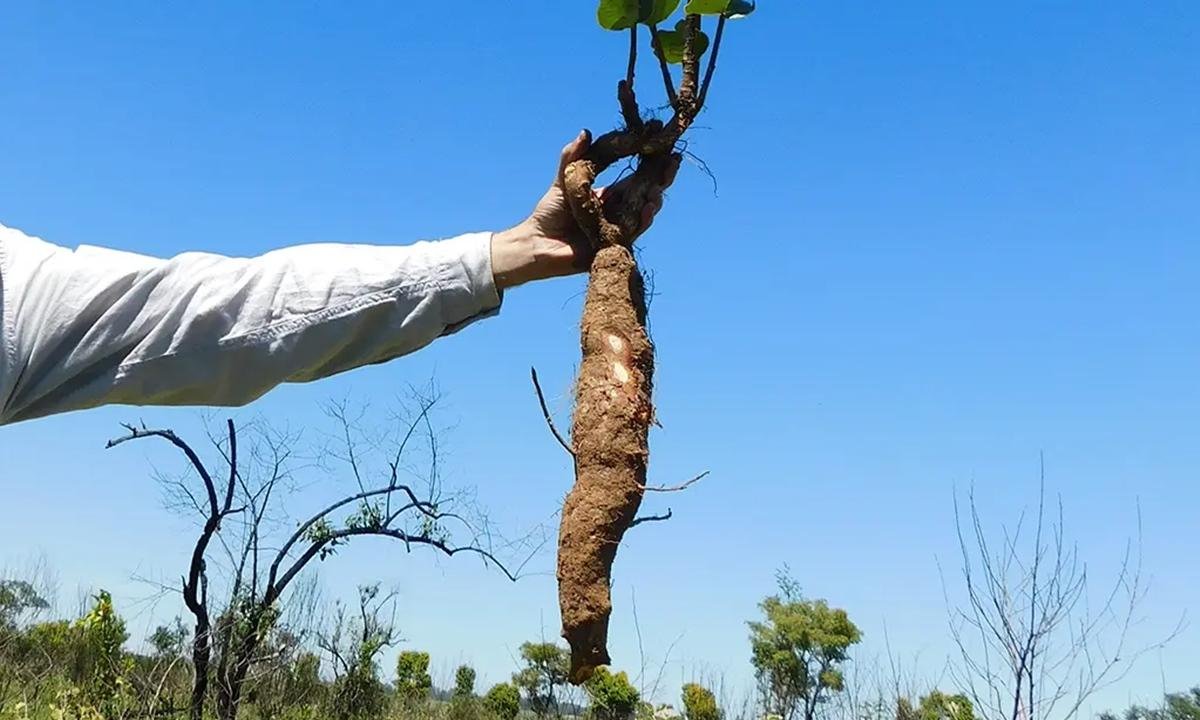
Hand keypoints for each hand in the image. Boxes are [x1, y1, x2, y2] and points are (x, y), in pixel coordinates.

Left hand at [491, 130, 680, 289]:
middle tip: (673, 162)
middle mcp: (618, 211)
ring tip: (659, 186)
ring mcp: (618, 228)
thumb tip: (586, 132)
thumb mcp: (564, 179)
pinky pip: (633, 232)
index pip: (635, 176)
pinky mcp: (614, 245)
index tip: (662, 144)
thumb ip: (573, 157)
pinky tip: (649, 209)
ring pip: (644, 211)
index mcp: (609, 196)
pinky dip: (642, 220)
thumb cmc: (548, 213)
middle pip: (646, 192)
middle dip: (661, 178)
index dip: (649, 162)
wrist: (537, 243)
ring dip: (654, 198)